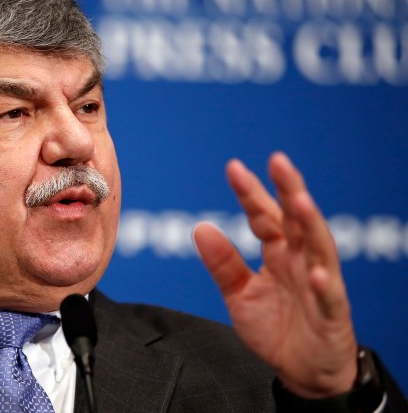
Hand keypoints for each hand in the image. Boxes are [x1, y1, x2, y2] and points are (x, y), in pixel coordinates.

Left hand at [193, 152, 356, 397]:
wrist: (301, 371)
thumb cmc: (276, 328)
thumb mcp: (239, 295)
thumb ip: (223, 263)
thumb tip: (200, 227)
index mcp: (278, 253)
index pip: (264, 216)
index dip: (250, 193)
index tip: (233, 168)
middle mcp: (300, 260)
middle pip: (297, 219)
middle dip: (288, 189)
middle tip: (278, 161)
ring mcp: (318, 284)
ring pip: (318, 247)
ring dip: (310, 222)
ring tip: (300, 200)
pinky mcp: (331, 313)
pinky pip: (328, 295)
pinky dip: (322, 282)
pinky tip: (314, 270)